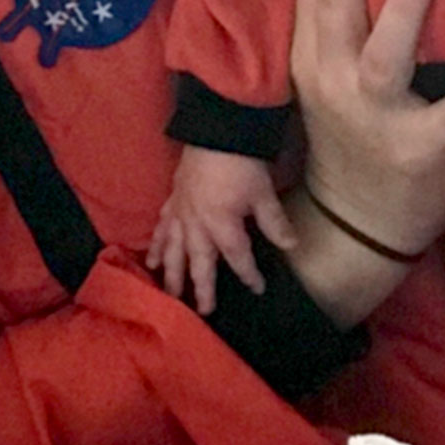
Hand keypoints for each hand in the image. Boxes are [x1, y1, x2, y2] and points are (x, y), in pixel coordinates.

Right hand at [150, 147, 290, 314]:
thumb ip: (275, 223)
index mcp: (222, 225)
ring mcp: (180, 213)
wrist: (214, 132)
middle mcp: (197, 225)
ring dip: (171, 272)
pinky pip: (161, 227)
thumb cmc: (241, 164)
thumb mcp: (263, 194)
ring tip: (168, 292)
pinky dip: (156, 243)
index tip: (257, 289)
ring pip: (173, 249)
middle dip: (201, 288)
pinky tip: (152, 257)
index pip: (237, 258)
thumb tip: (292, 246)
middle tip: (203, 311)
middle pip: (198, 263)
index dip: (248, 275)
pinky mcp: (172, 201)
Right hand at [288, 0, 444, 321]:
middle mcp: (329, 76)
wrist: (354, 217)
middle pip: (335, 1)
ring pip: (382, 55)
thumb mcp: (328, 69)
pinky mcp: (413, 149)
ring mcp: (369, 114)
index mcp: (310, 51)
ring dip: (404, 8)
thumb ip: (338, 15)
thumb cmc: (352, 129)